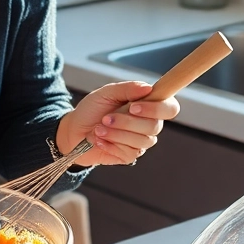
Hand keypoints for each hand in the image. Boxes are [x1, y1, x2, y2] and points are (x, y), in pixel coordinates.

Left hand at [55, 82, 179, 168]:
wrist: (74, 131)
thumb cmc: (92, 110)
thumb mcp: (106, 93)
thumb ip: (127, 88)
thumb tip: (148, 87)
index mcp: (147, 105)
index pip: (169, 107)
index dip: (157, 108)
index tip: (134, 107)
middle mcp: (148, 124)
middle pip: (155, 126)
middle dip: (127, 122)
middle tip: (106, 118)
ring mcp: (140, 141)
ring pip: (142, 141)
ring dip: (117, 133)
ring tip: (99, 129)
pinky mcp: (130, 156)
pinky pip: (130, 153)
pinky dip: (111, 145)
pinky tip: (100, 140)